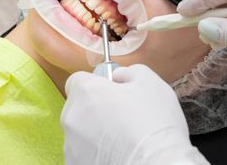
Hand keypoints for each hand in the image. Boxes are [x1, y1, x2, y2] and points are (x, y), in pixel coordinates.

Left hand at [61, 64, 208, 164]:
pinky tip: (118, 154)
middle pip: (78, 107)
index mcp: (85, 92)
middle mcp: (72, 117)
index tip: (112, 92)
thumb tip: (119, 76)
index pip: (78, 80)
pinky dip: (97, 153)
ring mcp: (71, 145)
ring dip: (96, 133)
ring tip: (124, 139)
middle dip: (96, 109)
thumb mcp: (150, 82)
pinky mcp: (76, 164)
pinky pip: (84, 153)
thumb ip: (128, 72)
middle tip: (122, 116)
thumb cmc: (154, 125)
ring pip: (81, 132)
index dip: (96, 84)